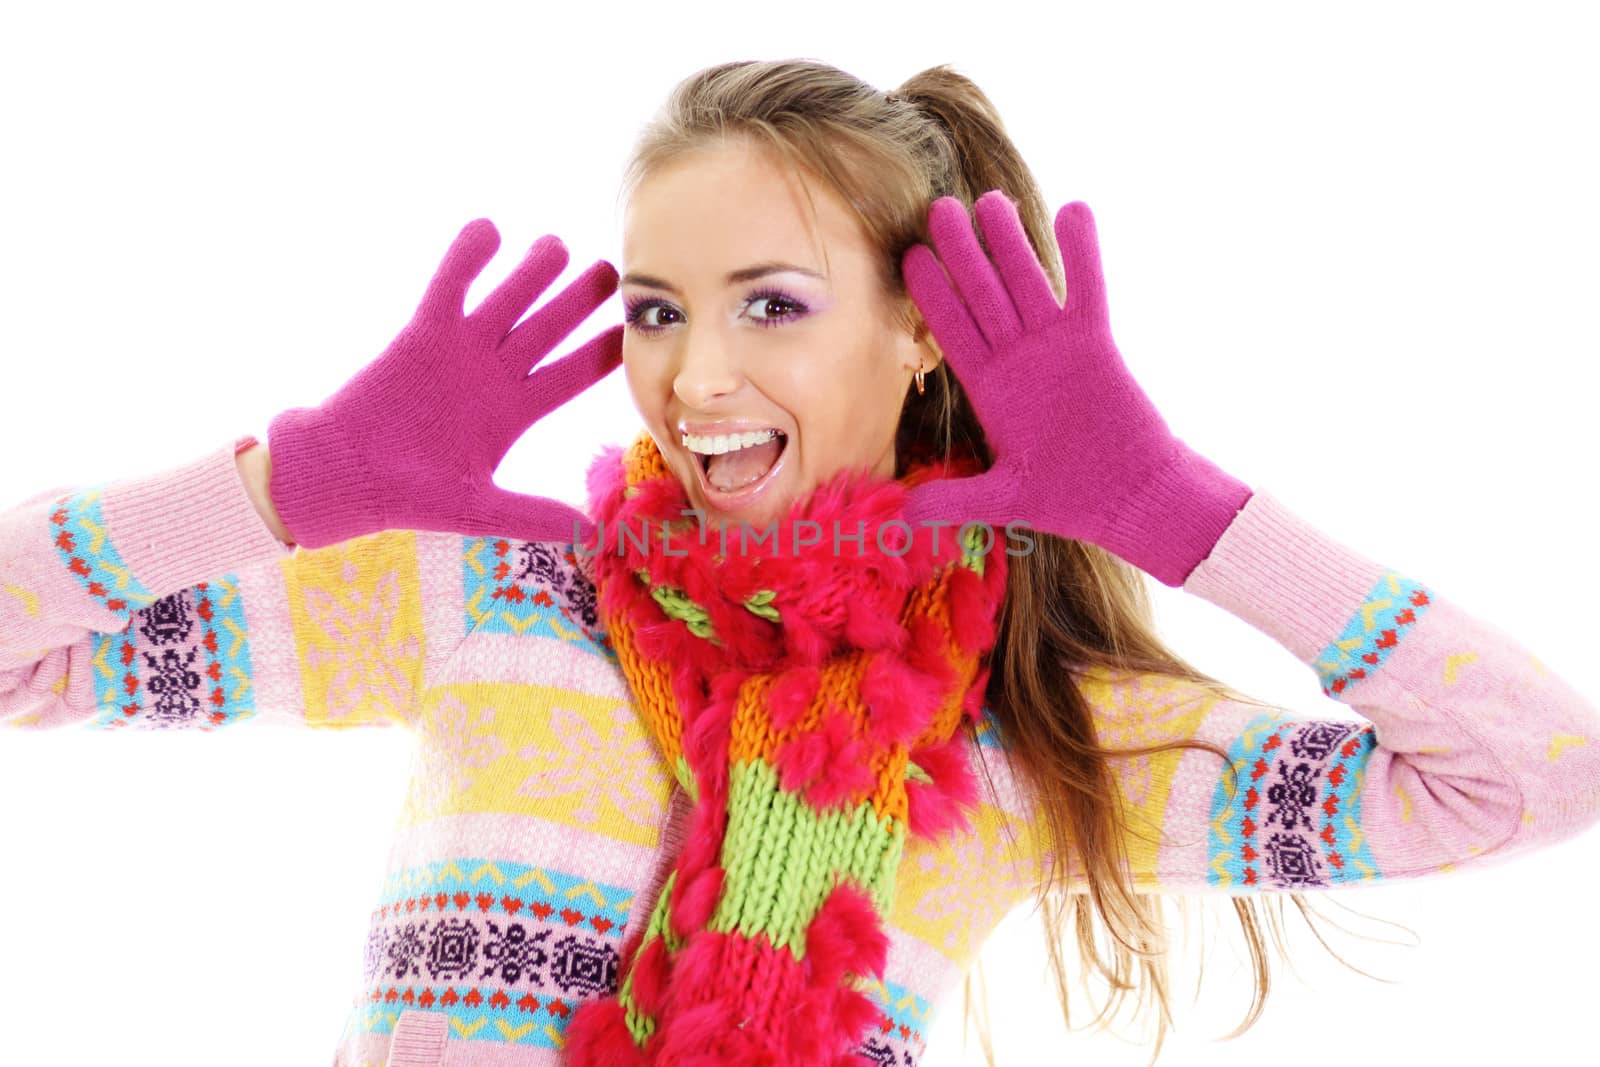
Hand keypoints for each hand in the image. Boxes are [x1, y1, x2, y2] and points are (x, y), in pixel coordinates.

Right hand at [267, 219, 621, 548]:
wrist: (348, 475)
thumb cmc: (409, 495)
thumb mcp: (478, 509)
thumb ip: (531, 515)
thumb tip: (587, 535)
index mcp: (514, 413)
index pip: (571, 376)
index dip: (600, 353)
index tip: (632, 333)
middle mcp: (494, 375)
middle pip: (548, 330)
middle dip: (578, 302)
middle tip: (610, 272)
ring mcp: (460, 350)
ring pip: (506, 301)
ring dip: (532, 273)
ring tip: (559, 245)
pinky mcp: (422, 333)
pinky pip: (450, 288)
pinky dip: (467, 259)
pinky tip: (490, 228)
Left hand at [900, 191, 1251, 586]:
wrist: (1130, 498)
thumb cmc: (1069, 498)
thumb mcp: (1005, 501)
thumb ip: (956, 499)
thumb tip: (905, 518)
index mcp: (990, 388)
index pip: (952, 332)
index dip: (932, 296)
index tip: (910, 258)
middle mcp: (1018, 358)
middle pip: (984, 294)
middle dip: (961, 252)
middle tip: (939, 208)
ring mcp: (1057, 345)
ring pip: (1029, 281)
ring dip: (1012, 242)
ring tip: (992, 200)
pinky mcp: (1098, 343)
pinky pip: (1088, 289)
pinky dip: (1082, 252)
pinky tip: (1074, 209)